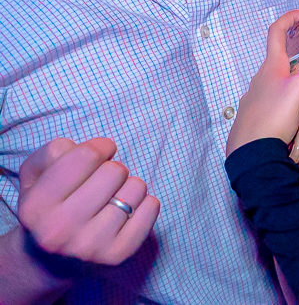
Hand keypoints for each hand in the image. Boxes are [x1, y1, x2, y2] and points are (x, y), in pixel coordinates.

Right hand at [17, 137, 158, 265]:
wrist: (51, 262)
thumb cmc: (49, 206)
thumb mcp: (35, 175)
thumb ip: (54, 151)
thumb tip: (95, 150)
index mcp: (36, 206)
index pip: (88, 155)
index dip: (100, 148)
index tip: (98, 157)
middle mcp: (59, 229)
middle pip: (115, 170)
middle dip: (113, 170)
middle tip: (102, 184)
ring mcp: (90, 246)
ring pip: (136, 187)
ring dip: (129, 186)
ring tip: (112, 199)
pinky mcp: (118, 255)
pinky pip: (151, 208)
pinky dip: (146, 202)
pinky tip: (128, 210)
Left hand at [227, 10, 298, 156]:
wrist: (251, 154)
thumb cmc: (274, 116)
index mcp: (271, 67)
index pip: (277, 31)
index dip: (291, 18)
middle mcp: (261, 78)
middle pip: (284, 59)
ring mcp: (256, 98)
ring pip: (281, 82)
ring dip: (298, 81)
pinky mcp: (256, 117)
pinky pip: (276, 101)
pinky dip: (289, 100)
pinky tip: (297, 115)